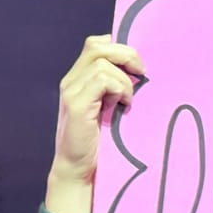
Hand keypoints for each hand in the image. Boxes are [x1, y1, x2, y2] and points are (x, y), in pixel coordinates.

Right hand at [46, 35, 144, 212]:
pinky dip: (119, 89)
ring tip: (127, 100)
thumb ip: (117, 86)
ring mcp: (71, 91)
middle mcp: (71, 80)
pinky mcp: (76, 104)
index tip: (138, 66)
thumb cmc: (101, 139)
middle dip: (127, 55)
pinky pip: (102, 80)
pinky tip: (122, 106)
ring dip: (124, 79)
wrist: (80, 168)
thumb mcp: (111, 106)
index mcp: (79, 78)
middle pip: (97, 46)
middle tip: (142, 74)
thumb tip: (142, 69)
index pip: (96, 44)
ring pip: (102, 63)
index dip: (120, 47)